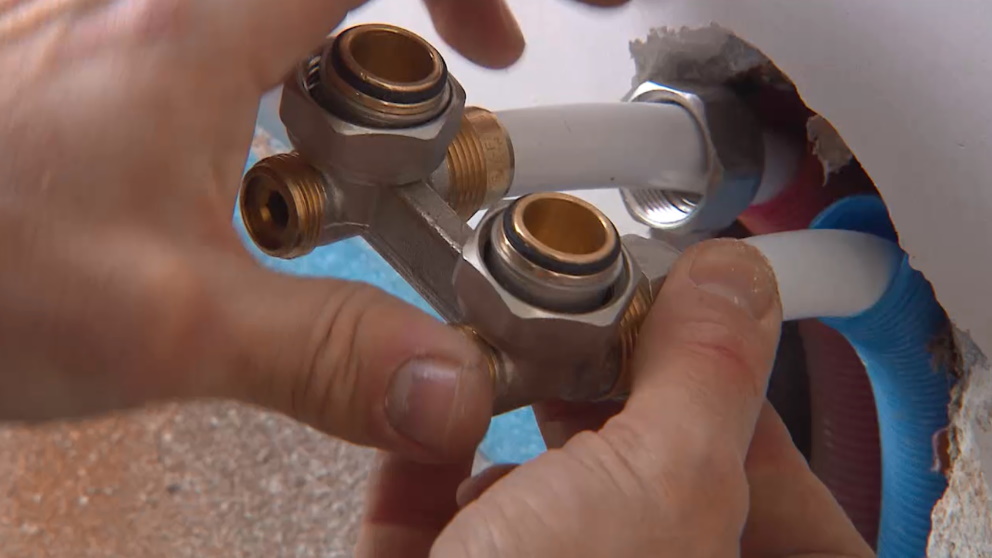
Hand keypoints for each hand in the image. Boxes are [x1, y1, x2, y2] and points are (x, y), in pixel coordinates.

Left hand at [0, 0, 621, 459]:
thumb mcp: (169, 325)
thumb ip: (329, 356)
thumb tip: (445, 387)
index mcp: (186, 30)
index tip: (493, 46)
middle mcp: (143, 1)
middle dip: (405, 29)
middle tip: (422, 116)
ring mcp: (106, 21)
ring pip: (261, 13)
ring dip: (331, 68)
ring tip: (337, 167)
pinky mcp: (79, 60)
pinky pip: (199, 37)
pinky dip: (258, 83)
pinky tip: (241, 173)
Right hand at [356, 240, 875, 556]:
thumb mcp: (655, 485)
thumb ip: (704, 374)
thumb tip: (735, 280)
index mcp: (696, 550)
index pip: (750, 448)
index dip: (717, 364)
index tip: (679, 301)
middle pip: (632, 446)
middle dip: (598, 373)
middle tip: (577, 316)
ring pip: (535, 467)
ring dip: (506, 397)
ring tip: (495, 344)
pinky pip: (437, 491)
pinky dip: (424, 442)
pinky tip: (422, 406)